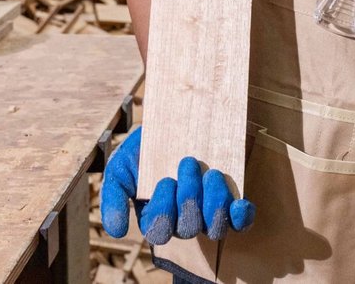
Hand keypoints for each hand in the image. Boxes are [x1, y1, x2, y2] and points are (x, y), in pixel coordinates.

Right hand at [100, 127, 255, 243]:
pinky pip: (240, 222)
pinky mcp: (230, 204)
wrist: (172, 123)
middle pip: (189, 227)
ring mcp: (207, 214)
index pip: (160, 231)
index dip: (164, 210)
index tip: (165, 180)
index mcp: (156, 219)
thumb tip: (117, 232)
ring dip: (214, 202)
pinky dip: (241, 216)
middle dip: (189, 196)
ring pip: (214, 226)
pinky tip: (241, 203)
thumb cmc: (143, 152)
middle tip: (188, 162)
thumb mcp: (119, 170)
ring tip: (212, 174)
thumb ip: (113, 198)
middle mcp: (183, 221)